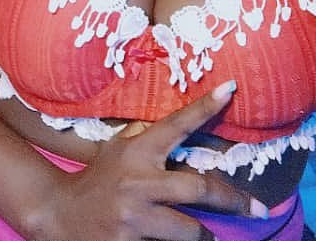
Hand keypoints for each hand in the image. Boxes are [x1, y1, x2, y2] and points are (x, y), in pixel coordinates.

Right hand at [29, 80, 267, 240]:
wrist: (57, 215)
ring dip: (202, 234)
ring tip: (207, 235)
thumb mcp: (118, 151)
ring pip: (189, 230)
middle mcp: (138, 183)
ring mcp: (134, 218)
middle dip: (233, 200)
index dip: (204, 107)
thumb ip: (147, 140)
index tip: (231, 89)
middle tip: (258, 209)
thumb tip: (184, 123)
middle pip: (199, 189)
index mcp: (138, 153)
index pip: (176, 124)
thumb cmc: (97, 180)